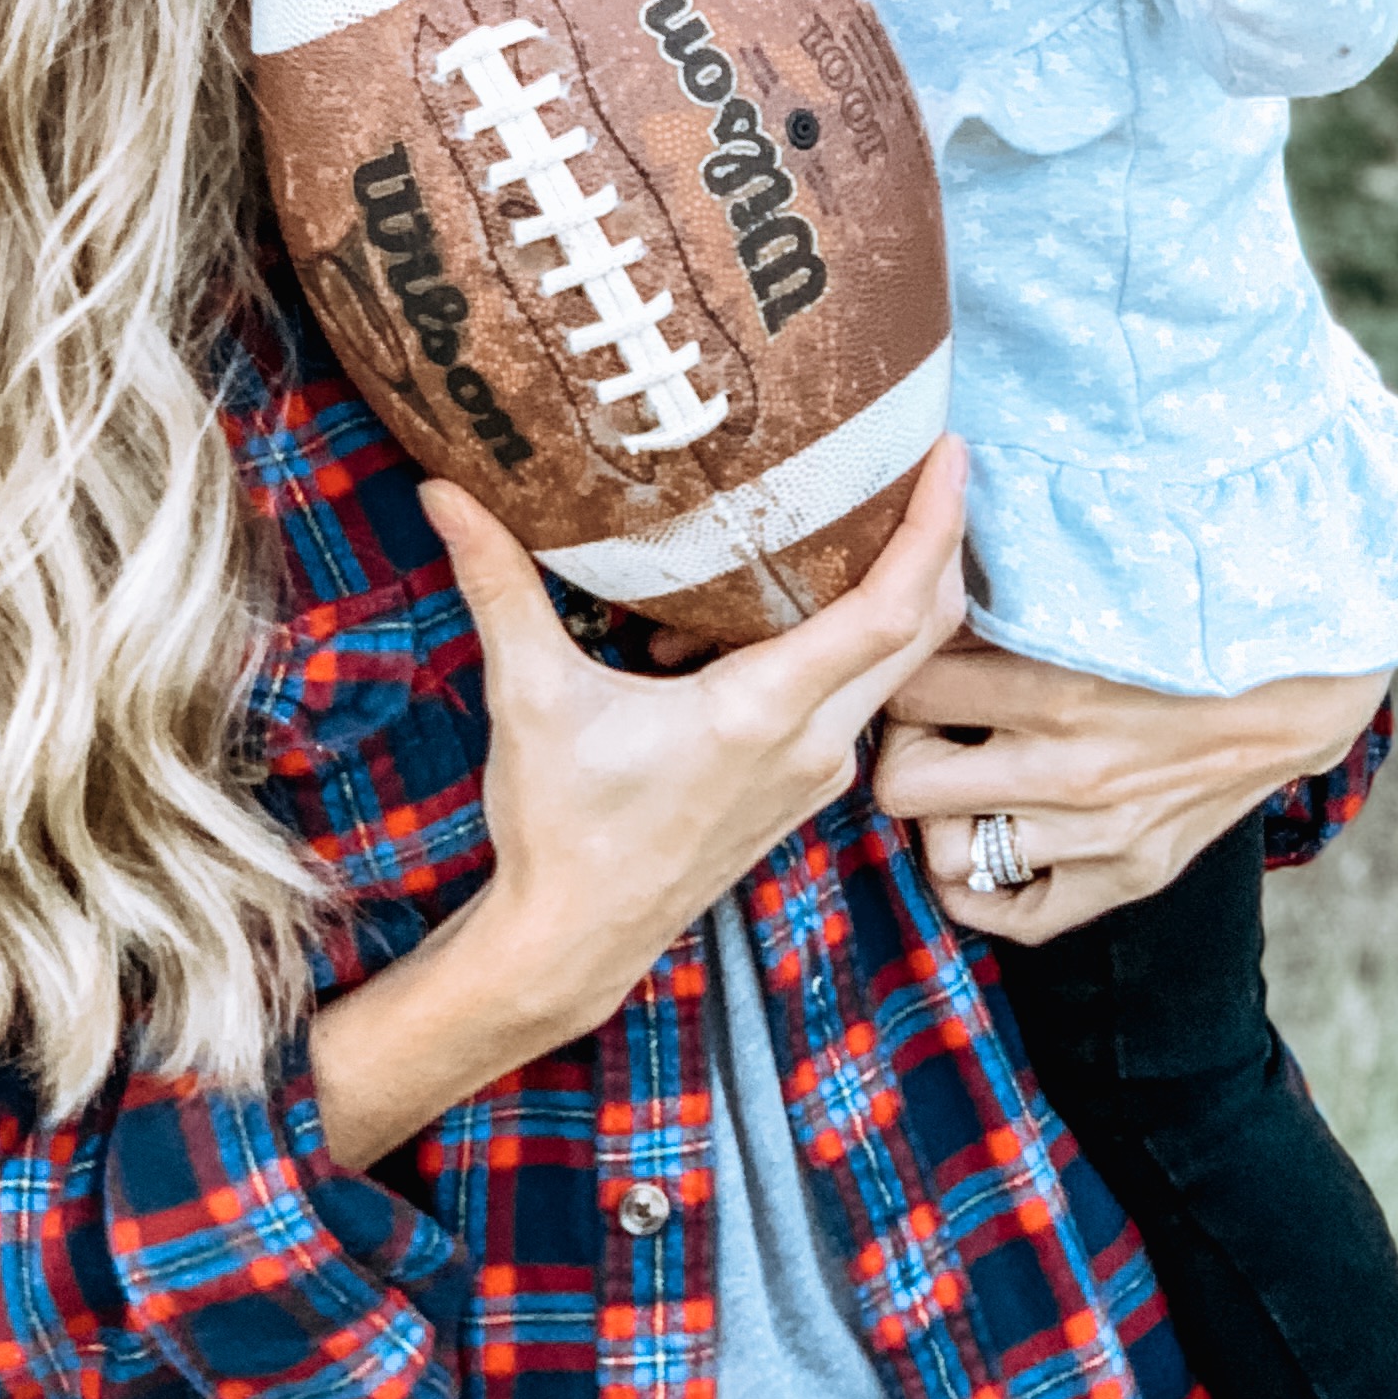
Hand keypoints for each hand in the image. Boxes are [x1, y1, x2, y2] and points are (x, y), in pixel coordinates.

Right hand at [308, 445, 968, 1164]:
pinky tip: (759, 608)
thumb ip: (499, 586)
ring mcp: (816, 772)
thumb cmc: (558, 829)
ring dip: (888, 589)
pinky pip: (853, 697)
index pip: (891, 610)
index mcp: (764, 712)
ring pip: (891, 665)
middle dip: (939, 539)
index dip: (933, 526)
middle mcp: (813, 744)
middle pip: (920, 629)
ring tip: (851, 512)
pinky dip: (838, 639)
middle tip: (927, 454)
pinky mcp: (801, 788)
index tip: (952, 452)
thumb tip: (445, 491)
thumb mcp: (529, 696)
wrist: (572, 946)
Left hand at [875, 637, 1388, 944]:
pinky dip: (984, 890)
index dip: (899, 671)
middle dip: (904, 748)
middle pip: (904, 782)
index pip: (910, 689)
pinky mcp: (1129, 873)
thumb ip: (1012, 602)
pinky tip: (985, 849)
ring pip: (947, 854)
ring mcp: (1098, 834)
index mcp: (1056, 685)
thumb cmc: (1189, 628)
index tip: (916, 660)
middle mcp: (1069, 770)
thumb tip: (927, 582)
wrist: (1295, 687)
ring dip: (944, 816)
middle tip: (927, 726)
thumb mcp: (1094, 596)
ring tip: (963, 781)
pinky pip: (1017, 916)